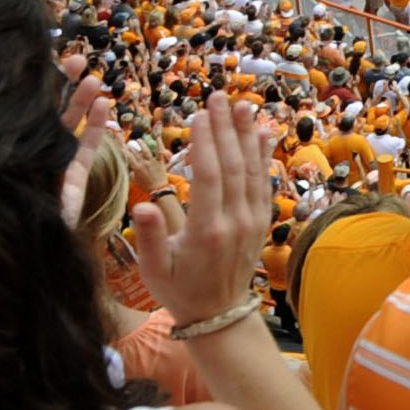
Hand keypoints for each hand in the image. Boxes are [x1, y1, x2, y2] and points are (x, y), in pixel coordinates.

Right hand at [136, 96, 272, 331]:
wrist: (219, 314)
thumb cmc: (179, 290)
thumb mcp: (154, 270)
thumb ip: (150, 237)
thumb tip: (144, 207)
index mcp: (208, 231)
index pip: (211, 176)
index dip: (207, 143)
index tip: (199, 114)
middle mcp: (236, 221)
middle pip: (234, 165)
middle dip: (226, 128)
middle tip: (218, 96)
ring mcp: (254, 219)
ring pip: (254, 169)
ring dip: (248, 135)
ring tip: (243, 104)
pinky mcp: (262, 220)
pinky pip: (265, 181)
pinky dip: (264, 155)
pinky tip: (262, 133)